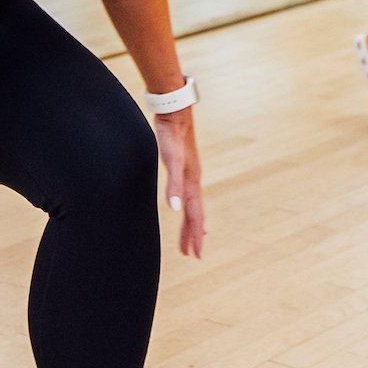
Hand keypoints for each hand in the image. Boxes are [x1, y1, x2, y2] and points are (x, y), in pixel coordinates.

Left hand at [156, 108, 205, 258]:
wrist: (174, 112)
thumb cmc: (171, 135)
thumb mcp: (171, 159)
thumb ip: (172, 184)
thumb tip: (175, 210)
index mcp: (192, 182)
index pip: (195, 215)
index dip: (195, 236)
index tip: (196, 255)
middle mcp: (193, 180)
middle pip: (196, 213)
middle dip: (194, 234)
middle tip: (193, 254)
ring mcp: (189, 173)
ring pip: (192, 204)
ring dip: (191, 223)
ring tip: (191, 238)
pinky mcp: (183, 167)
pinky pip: (187, 194)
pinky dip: (187, 206)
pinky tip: (183, 207)